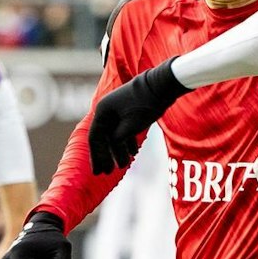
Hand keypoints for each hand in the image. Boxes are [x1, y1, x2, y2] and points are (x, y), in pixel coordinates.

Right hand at [88, 59, 188, 174]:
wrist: (162, 85)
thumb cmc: (145, 105)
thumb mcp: (130, 127)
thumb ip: (118, 140)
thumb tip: (113, 148)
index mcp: (102, 111)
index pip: (95, 138)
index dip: (96, 157)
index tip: (98, 172)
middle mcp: (107, 110)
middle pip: (103, 137)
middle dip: (106, 156)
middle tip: (107, 172)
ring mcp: (117, 109)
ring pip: (114, 134)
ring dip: (118, 150)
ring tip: (124, 165)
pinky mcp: (129, 110)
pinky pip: (123, 129)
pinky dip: (127, 141)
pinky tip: (134, 153)